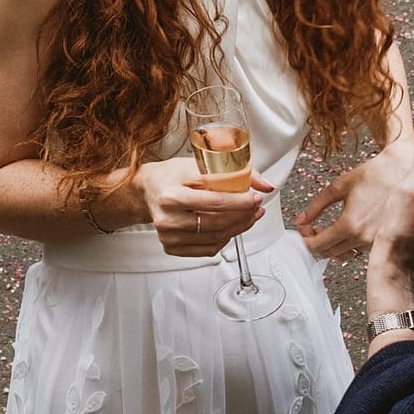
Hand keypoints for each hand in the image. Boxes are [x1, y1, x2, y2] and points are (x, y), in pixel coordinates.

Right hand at [136, 155, 273, 258]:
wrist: (148, 189)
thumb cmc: (172, 175)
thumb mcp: (198, 165)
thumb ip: (235, 172)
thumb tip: (265, 185)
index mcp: (171, 195)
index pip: (214, 202)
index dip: (240, 202)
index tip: (255, 198)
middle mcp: (167, 218)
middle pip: (217, 223)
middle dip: (243, 216)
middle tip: (256, 207)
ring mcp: (168, 236)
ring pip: (215, 239)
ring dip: (238, 228)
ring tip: (248, 216)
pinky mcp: (171, 247)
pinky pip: (207, 249)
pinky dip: (224, 239)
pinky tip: (230, 227)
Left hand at [295, 143, 413, 260]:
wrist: (405, 171)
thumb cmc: (377, 174)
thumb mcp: (340, 185)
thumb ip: (317, 204)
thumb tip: (302, 218)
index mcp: (350, 225)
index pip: (318, 246)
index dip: (305, 240)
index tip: (303, 232)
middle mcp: (363, 238)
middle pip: (329, 254)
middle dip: (315, 243)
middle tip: (311, 229)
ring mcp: (375, 242)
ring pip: (344, 255)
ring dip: (332, 246)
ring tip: (327, 231)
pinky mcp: (384, 241)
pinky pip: (360, 251)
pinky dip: (348, 245)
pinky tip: (345, 232)